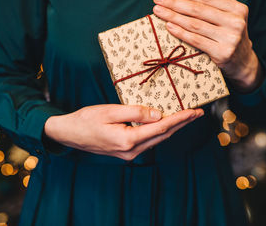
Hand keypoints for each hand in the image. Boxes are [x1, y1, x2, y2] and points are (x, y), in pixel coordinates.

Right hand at [44, 104, 203, 160]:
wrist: (68, 134)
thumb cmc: (86, 120)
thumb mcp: (110, 111)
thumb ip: (135, 112)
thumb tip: (158, 114)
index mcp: (128, 140)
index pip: (161, 127)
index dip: (180, 119)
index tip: (195, 111)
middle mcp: (131, 151)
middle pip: (163, 135)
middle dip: (181, 124)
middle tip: (197, 113)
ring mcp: (128, 154)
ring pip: (156, 139)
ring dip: (172, 128)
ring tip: (185, 117)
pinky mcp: (125, 152)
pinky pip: (148, 141)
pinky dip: (159, 131)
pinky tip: (165, 124)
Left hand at [152, 0, 263, 92]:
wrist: (243, 63)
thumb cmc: (228, 36)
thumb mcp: (223, 18)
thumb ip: (208, 3)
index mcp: (237, 8)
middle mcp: (235, 22)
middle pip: (198, 10)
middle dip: (174, 3)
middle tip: (157, 0)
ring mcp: (230, 38)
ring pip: (195, 24)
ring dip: (173, 17)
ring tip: (159, 11)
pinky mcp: (222, 53)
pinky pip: (195, 40)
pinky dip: (180, 32)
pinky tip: (169, 26)